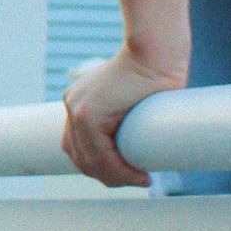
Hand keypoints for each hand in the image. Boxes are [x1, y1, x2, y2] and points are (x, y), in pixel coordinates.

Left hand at [59, 43, 186, 189]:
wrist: (158, 50)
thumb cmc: (157, 71)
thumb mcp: (137, 97)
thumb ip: (132, 116)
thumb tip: (148, 140)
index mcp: (80, 102)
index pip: (81, 146)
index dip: (101, 166)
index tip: (128, 173)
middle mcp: (72, 105)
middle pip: (80, 156)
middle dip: (107, 175)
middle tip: (136, 180)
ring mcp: (76, 109)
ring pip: (89, 160)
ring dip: (114, 177)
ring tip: (139, 180)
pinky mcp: (88, 114)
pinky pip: (99, 155)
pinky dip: (117, 171)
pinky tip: (137, 175)